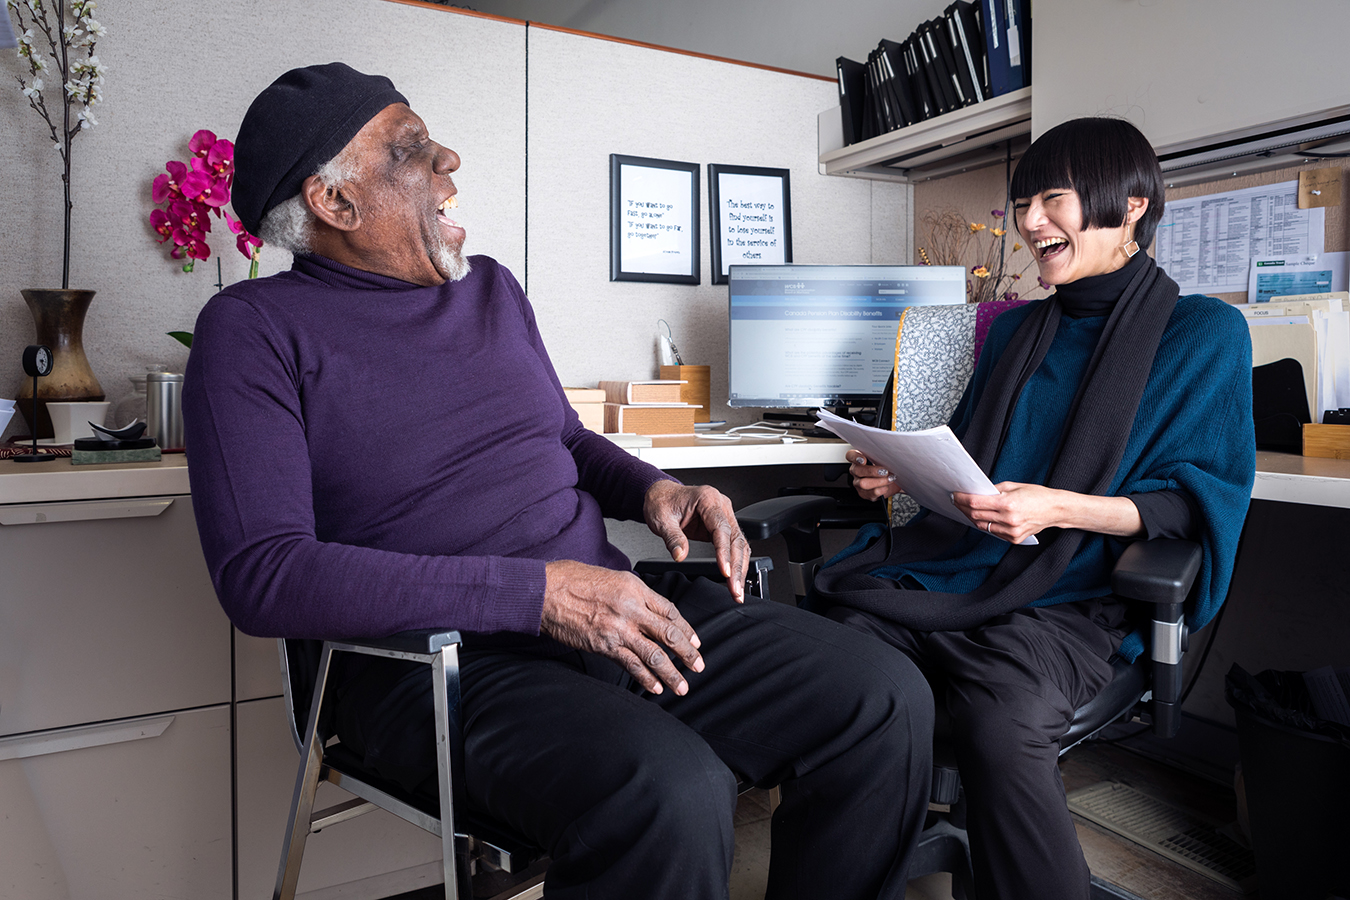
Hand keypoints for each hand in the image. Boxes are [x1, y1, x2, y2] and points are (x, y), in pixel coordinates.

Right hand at [542, 559, 703, 695]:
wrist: (546, 591)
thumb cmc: (572, 580)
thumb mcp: (611, 577)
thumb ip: (632, 593)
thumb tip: (647, 608)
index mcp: (635, 588)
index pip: (670, 610)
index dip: (686, 628)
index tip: (695, 640)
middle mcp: (632, 608)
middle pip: (669, 634)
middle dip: (688, 653)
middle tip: (699, 666)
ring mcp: (620, 629)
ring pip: (655, 654)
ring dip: (672, 673)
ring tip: (682, 686)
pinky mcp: (605, 645)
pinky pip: (632, 665)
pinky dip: (646, 678)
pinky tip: (655, 687)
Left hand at [643, 480, 750, 601]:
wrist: (660, 495)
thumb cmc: (661, 502)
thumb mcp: (661, 520)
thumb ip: (672, 537)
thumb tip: (680, 556)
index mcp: (708, 499)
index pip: (722, 529)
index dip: (724, 552)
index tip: (726, 571)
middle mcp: (720, 506)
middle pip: (736, 538)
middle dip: (738, 566)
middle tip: (735, 589)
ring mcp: (724, 515)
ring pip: (740, 543)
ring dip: (740, 567)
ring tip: (737, 590)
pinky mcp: (722, 526)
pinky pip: (733, 544)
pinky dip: (736, 562)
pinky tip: (735, 578)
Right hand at [847, 449, 903, 501]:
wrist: (892, 480)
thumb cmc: (886, 467)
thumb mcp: (884, 459)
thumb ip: (881, 455)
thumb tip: (887, 454)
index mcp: (858, 459)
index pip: (850, 455)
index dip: (855, 457)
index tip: (864, 460)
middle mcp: (856, 471)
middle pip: (857, 470)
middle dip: (872, 471)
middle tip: (884, 471)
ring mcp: (858, 483)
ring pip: (863, 483)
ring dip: (878, 481)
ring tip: (889, 479)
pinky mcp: (864, 494)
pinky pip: (870, 493)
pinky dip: (880, 490)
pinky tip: (886, 486)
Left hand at [954, 482, 1144, 543]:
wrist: (1056, 510)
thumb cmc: (1036, 494)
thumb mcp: (1014, 486)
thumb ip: (994, 490)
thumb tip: (976, 492)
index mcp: (1008, 503)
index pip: (975, 503)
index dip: (961, 499)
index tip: (954, 495)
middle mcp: (1009, 519)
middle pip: (976, 515)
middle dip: (963, 508)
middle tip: (956, 501)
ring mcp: (1011, 531)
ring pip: (983, 526)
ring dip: (973, 518)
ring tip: (967, 509)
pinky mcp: (1014, 539)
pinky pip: (994, 532)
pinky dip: (987, 524)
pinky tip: (983, 517)